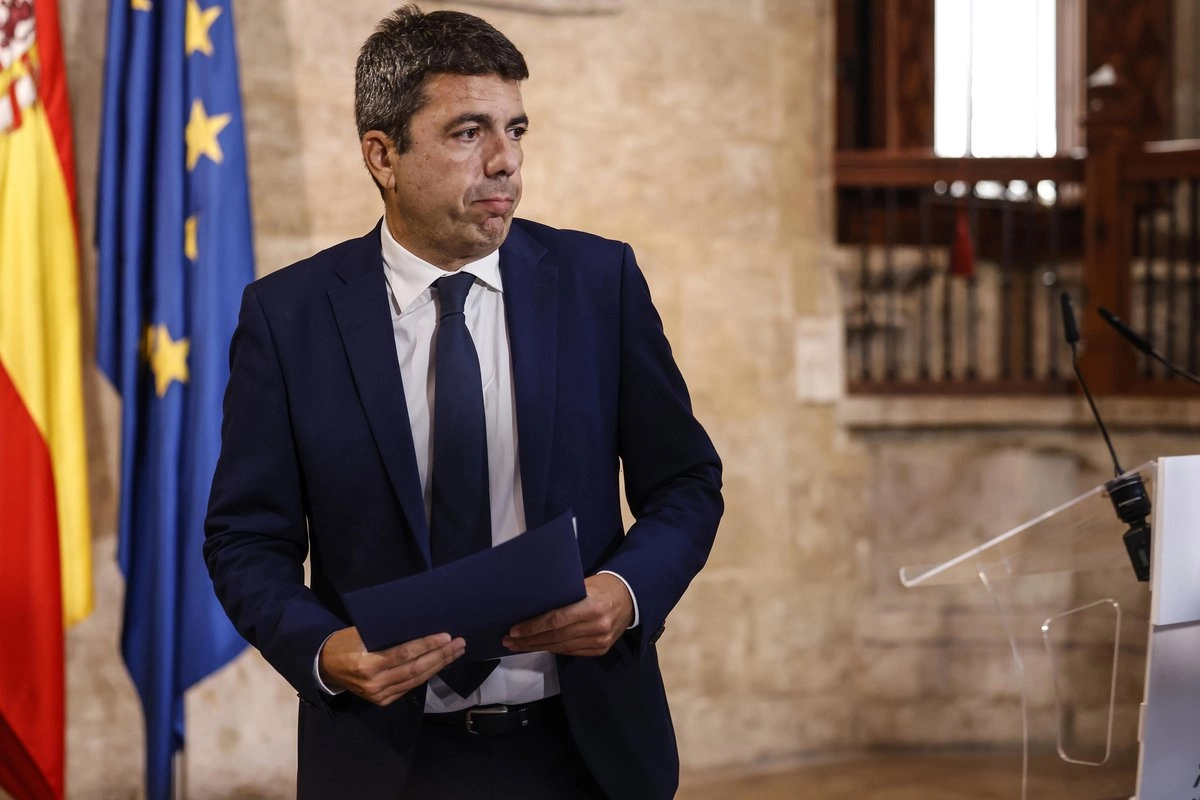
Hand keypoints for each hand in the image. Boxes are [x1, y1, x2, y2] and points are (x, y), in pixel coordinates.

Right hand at [318, 627, 464, 706]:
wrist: (325, 667)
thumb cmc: (345, 642)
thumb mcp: (363, 633)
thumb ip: (388, 634)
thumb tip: (420, 624)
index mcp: (368, 663)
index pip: (405, 654)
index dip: (427, 645)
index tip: (446, 636)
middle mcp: (375, 682)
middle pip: (416, 669)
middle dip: (441, 656)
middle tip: (459, 644)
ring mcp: (379, 695)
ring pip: (416, 680)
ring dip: (439, 666)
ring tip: (455, 653)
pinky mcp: (382, 701)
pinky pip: (409, 687)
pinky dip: (425, 675)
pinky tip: (439, 664)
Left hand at [502, 573, 633, 656]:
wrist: (631, 598)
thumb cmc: (602, 586)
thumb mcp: (584, 584)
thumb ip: (563, 596)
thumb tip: (532, 605)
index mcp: (593, 606)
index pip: (556, 620)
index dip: (533, 627)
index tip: (514, 631)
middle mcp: (598, 626)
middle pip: (556, 636)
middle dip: (529, 640)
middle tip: (509, 641)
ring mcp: (600, 641)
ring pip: (561, 647)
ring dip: (537, 647)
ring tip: (518, 646)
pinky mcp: (600, 650)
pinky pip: (571, 651)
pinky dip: (553, 649)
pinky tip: (539, 646)